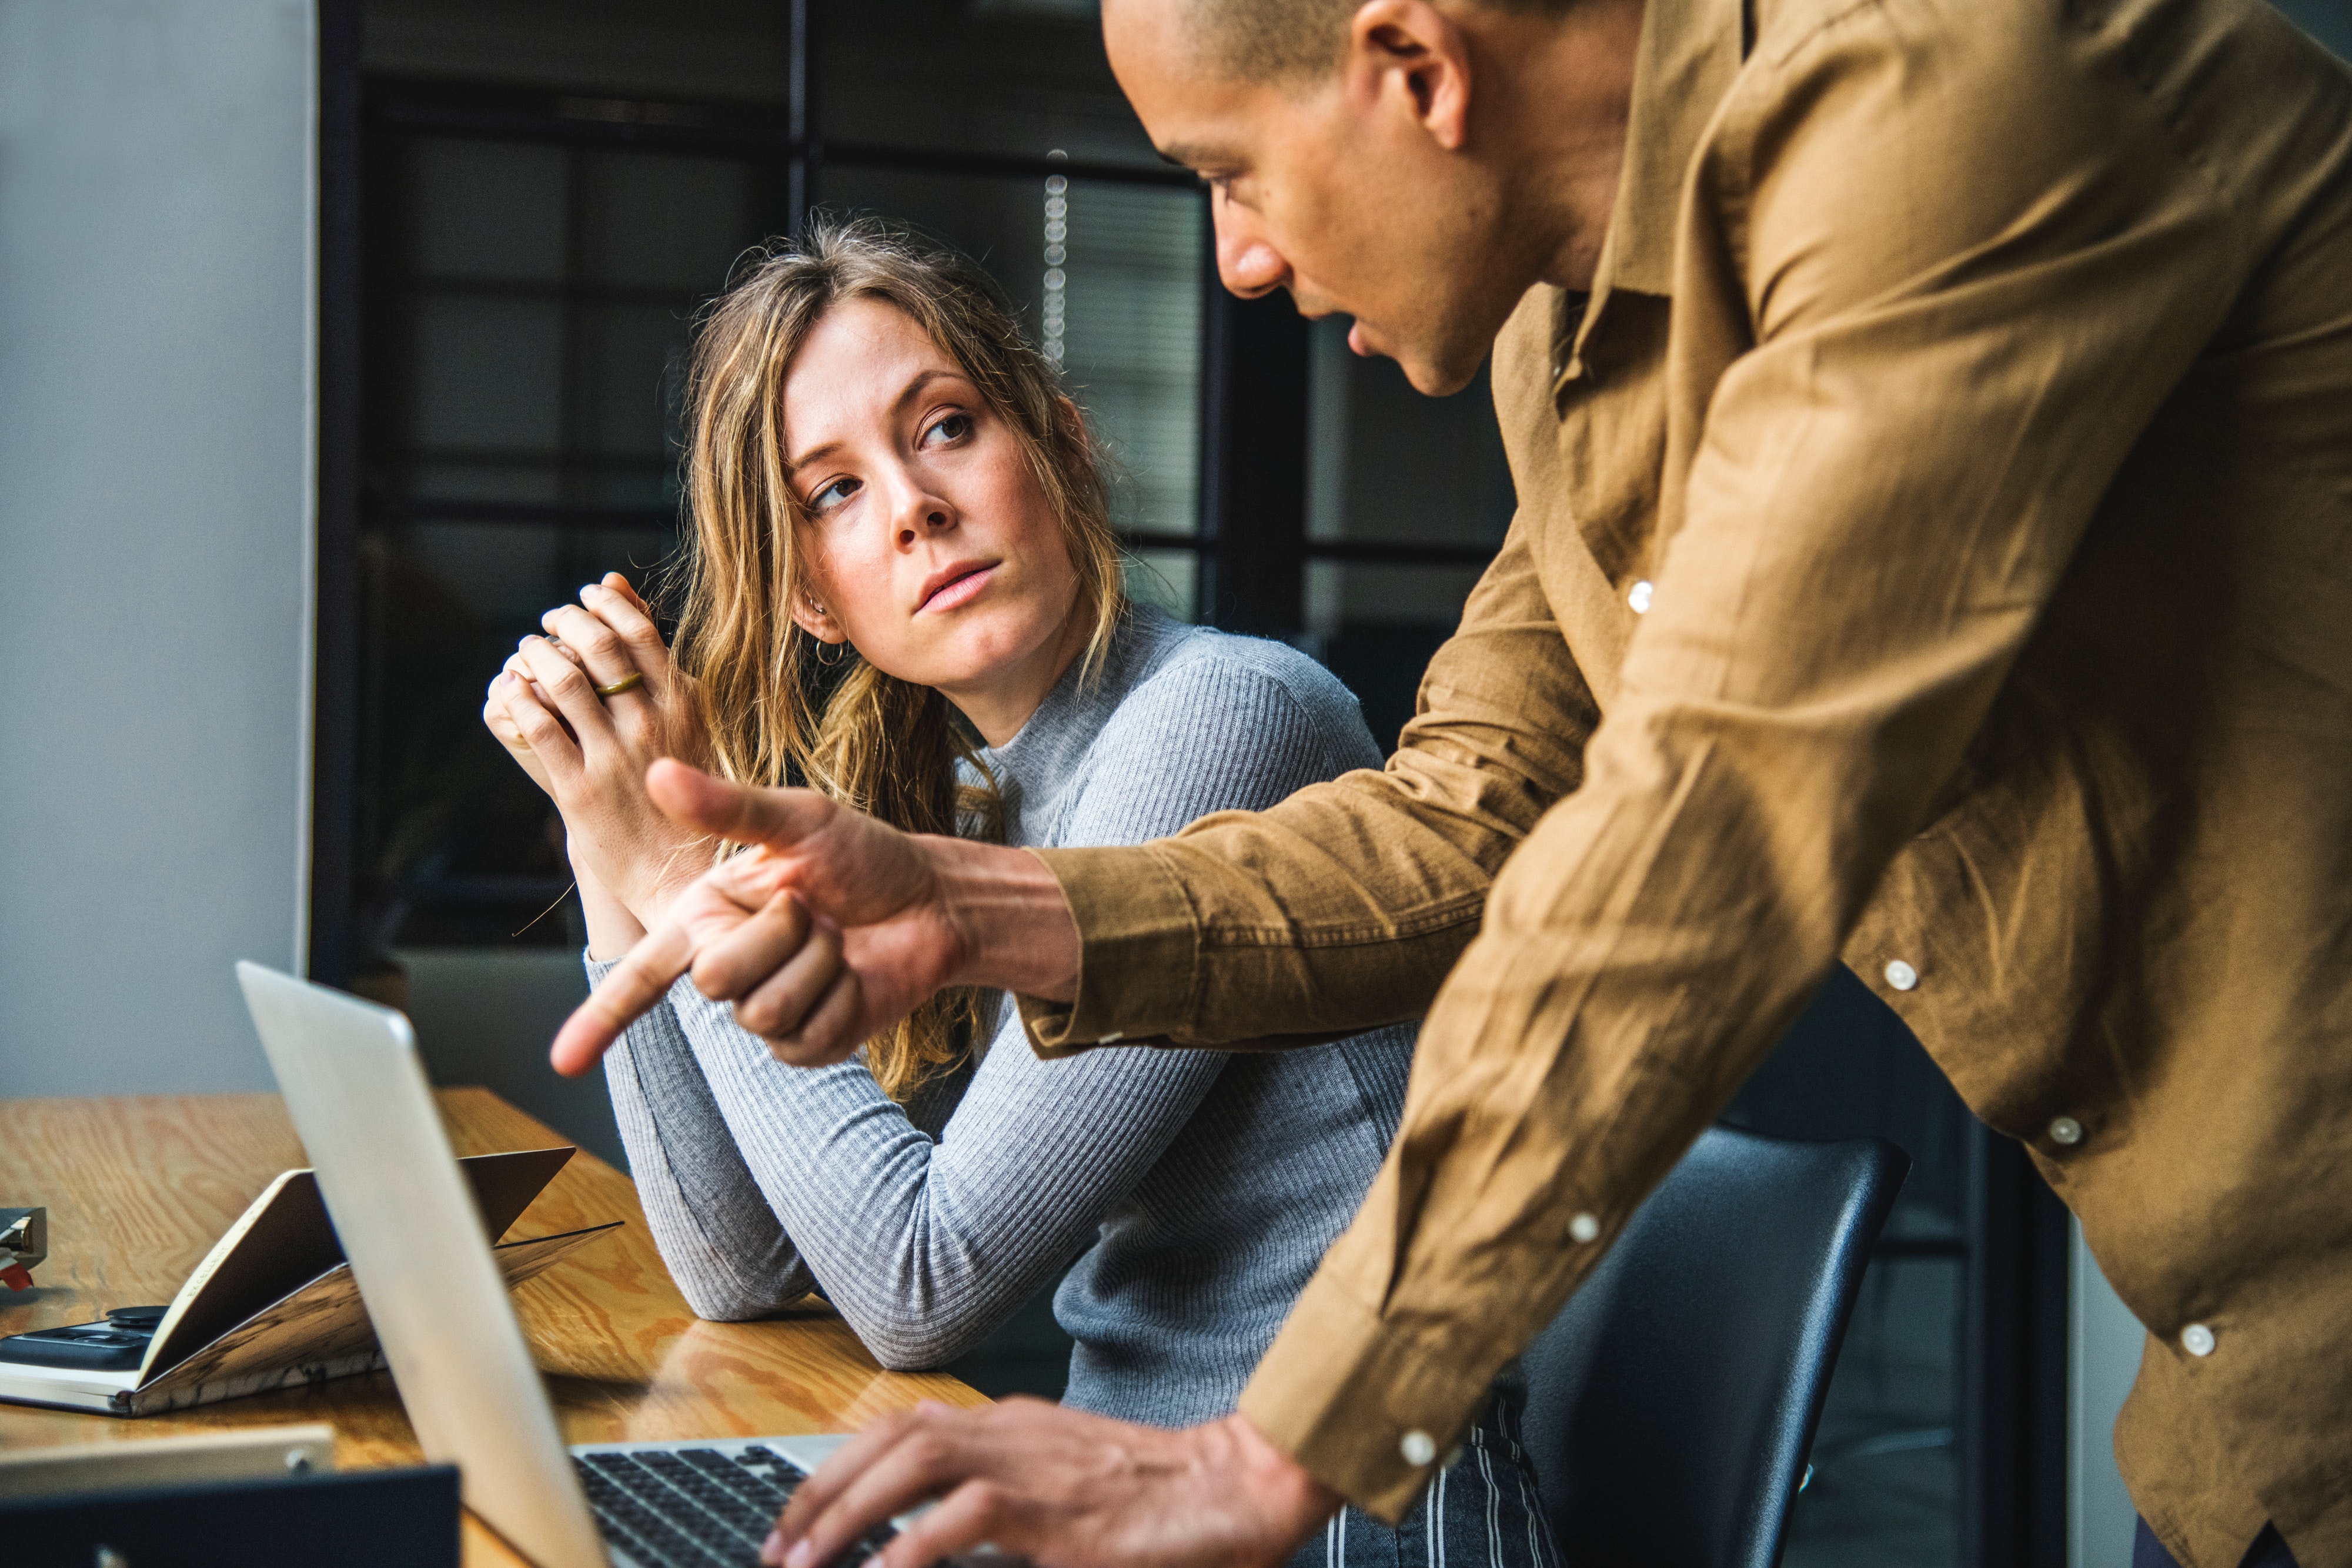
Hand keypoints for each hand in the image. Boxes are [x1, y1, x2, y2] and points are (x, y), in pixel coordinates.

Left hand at [481, 575, 713, 933]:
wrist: (683, 872)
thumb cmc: (690, 793)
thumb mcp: (690, 724)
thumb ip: (660, 666)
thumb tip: (623, 593)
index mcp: (685, 706)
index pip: (640, 631)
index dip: (605, 605)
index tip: (587, 595)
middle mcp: (651, 726)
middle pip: (599, 647)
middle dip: (566, 621)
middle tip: (550, 619)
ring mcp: (615, 758)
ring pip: (565, 682)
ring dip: (537, 655)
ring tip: (527, 650)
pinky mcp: (580, 791)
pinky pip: (540, 729)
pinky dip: (519, 700)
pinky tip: (513, 690)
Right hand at [548, 760, 1078, 1074]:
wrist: (931, 899)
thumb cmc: (864, 855)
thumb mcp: (799, 820)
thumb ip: (728, 806)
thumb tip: (658, 772)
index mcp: (706, 916)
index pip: (641, 974)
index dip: (599, 1019)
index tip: (561, 1062)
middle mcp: (726, 966)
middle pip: (713, 979)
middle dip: (777, 933)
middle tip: (814, 908)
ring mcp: (766, 1011)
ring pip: (761, 1009)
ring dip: (815, 964)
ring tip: (837, 937)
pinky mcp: (808, 1044)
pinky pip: (802, 1036)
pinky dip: (839, 996)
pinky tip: (854, 974)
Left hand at [761, 1402, 1338, 1567]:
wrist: (1242, 1488)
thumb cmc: (1164, 1498)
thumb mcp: (1070, 1487)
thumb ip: (1007, 1501)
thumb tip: (937, 1537)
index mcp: (1015, 1426)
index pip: (903, 1426)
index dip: (839, 1467)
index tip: (797, 1518)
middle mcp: (1014, 1431)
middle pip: (892, 1437)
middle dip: (822, 1489)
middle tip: (778, 1548)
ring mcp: (1036, 1465)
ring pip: (916, 1460)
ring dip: (849, 1511)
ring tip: (806, 1562)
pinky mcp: (1059, 1512)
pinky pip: (968, 1516)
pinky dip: (913, 1547)